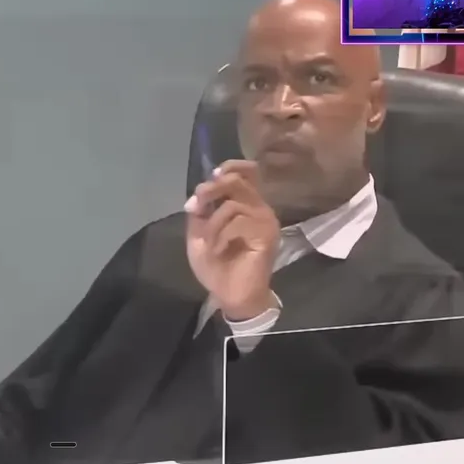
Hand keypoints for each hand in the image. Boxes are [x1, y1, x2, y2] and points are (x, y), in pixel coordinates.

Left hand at [184, 160, 280, 320]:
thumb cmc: (217, 267)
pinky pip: (239, 222)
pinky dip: (221, 235)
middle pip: (238, 181)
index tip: (212, 174)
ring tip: (209, 243)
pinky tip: (219, 250)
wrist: (231, 296)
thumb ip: (200, 212)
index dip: (231, 167)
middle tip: (197, 207)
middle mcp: (260, 209)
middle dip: (212, 189)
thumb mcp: (199, 236)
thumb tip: (197, 196)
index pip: (248, 173)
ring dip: (213, 224)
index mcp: (246, 205)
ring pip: (234, 204)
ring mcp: (266, 221)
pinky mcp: (267, 235)